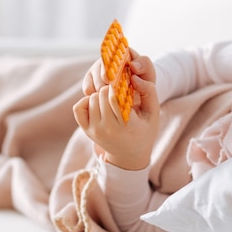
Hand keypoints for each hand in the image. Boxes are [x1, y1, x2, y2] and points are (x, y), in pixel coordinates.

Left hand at [73, 49, 159, 170]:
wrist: (129, 154)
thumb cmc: (143, 130)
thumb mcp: (153, 112)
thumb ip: (149, 91)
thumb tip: (133, 76)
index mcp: (128, 126)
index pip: (115, 98)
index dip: (119, 85)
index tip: (124, 83)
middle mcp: (109, 129)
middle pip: (103, 94)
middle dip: (111, 88)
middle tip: (118, 91)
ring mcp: (95, 131)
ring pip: (92, 98)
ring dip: (101, 94)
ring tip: (110, 99)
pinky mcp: (86, 130)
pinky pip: (78, 107)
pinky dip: (87, 101)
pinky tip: (98, 104)